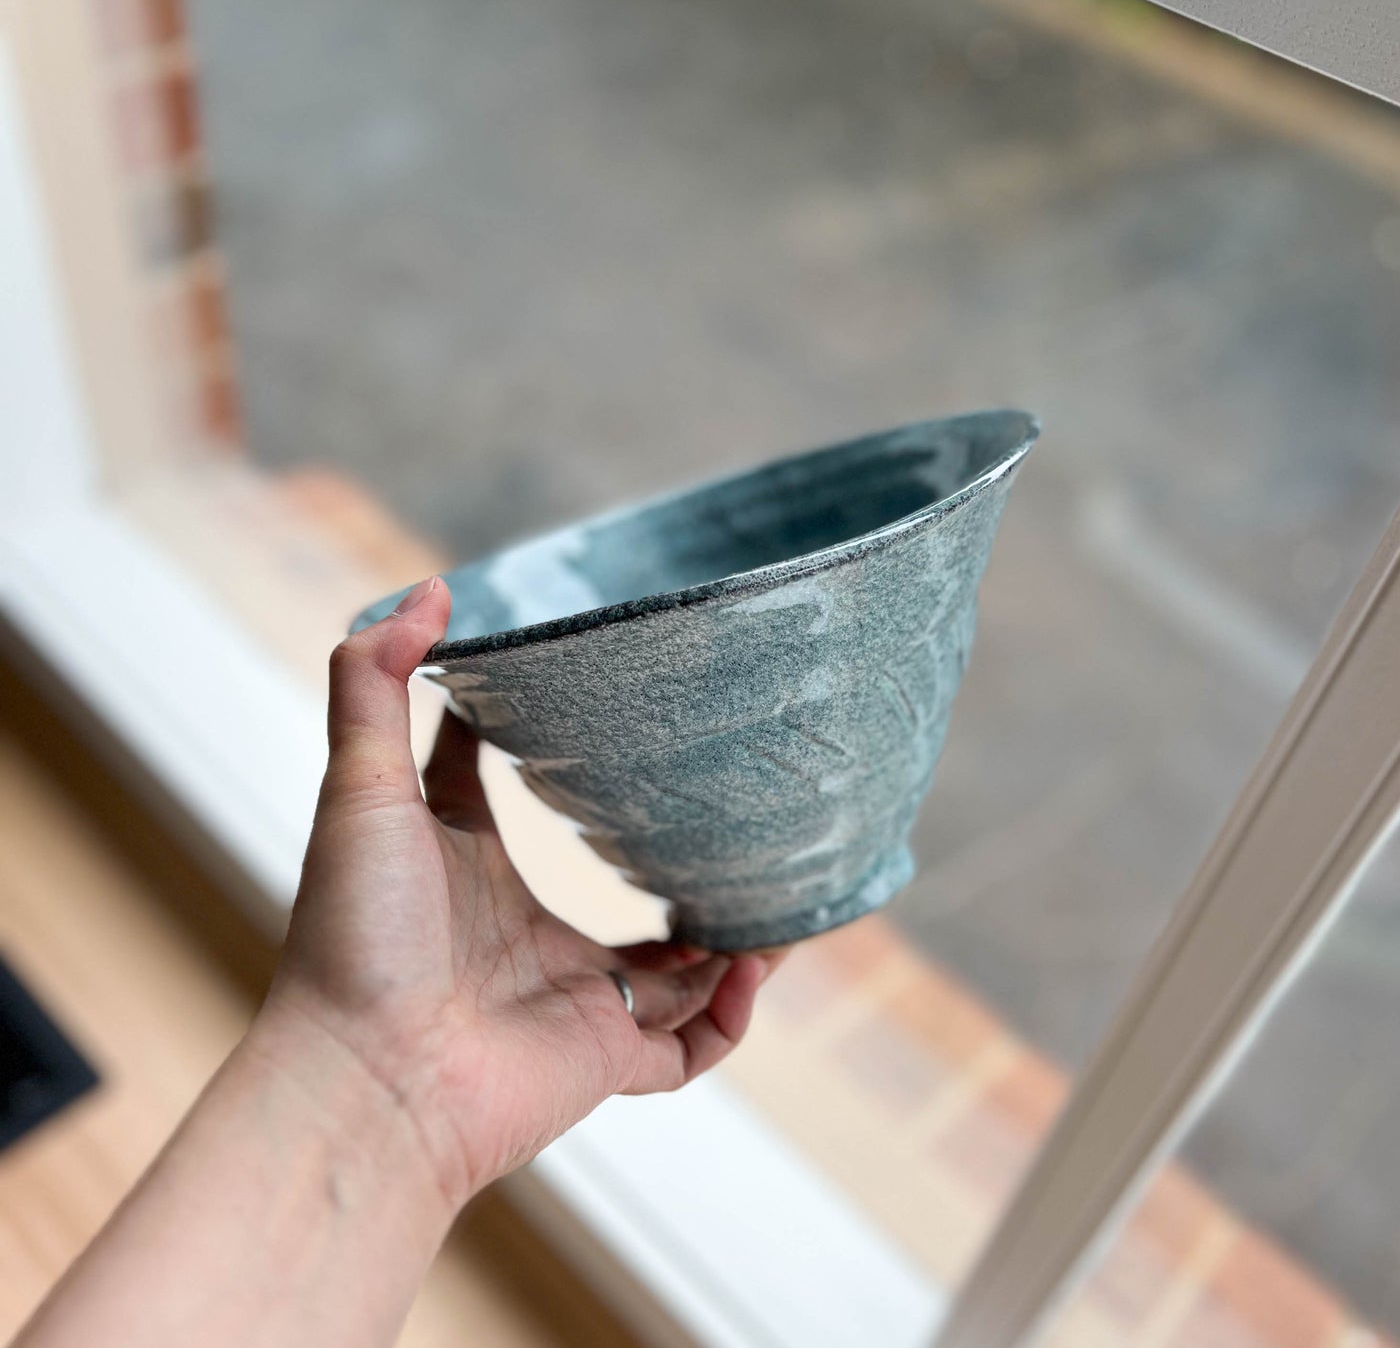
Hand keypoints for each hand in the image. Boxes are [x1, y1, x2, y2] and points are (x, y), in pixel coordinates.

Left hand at [258, 576, 776, 1213]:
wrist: (363, 1076)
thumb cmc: (355, 935)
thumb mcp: (362, 789)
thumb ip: (375, 683)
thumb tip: (430, 588)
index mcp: (475, 875)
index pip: (522, 809)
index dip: (559, 764)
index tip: (613, 714)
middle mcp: (530, 941)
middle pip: (619, 898)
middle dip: (678, 863)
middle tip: (729, 809)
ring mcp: (575, 1004)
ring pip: (680, 976)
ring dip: (733, 934)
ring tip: (778, 885)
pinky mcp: (608, 1062)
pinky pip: (693, 1046)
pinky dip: (735, 1010)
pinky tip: (758, 956)